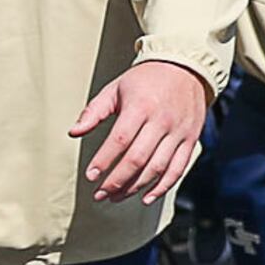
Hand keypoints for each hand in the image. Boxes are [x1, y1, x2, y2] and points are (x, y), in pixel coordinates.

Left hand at [71, 59, 212, 202]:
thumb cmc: (145, 79)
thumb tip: (73, 132)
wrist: (186, 67)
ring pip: (157, 168)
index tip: (91, 176)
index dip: (104, 160)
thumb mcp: (116, 88)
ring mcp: (178, 132)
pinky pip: (177, 169)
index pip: (120, 139)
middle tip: (100, 194)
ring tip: (116, 197)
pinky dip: (162, 187)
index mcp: (141, 106)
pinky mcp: (191, 139)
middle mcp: (162, 121)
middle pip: (138, 159)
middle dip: (116, 181)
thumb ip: (94, 111)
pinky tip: (146, 197)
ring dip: (135, 187)